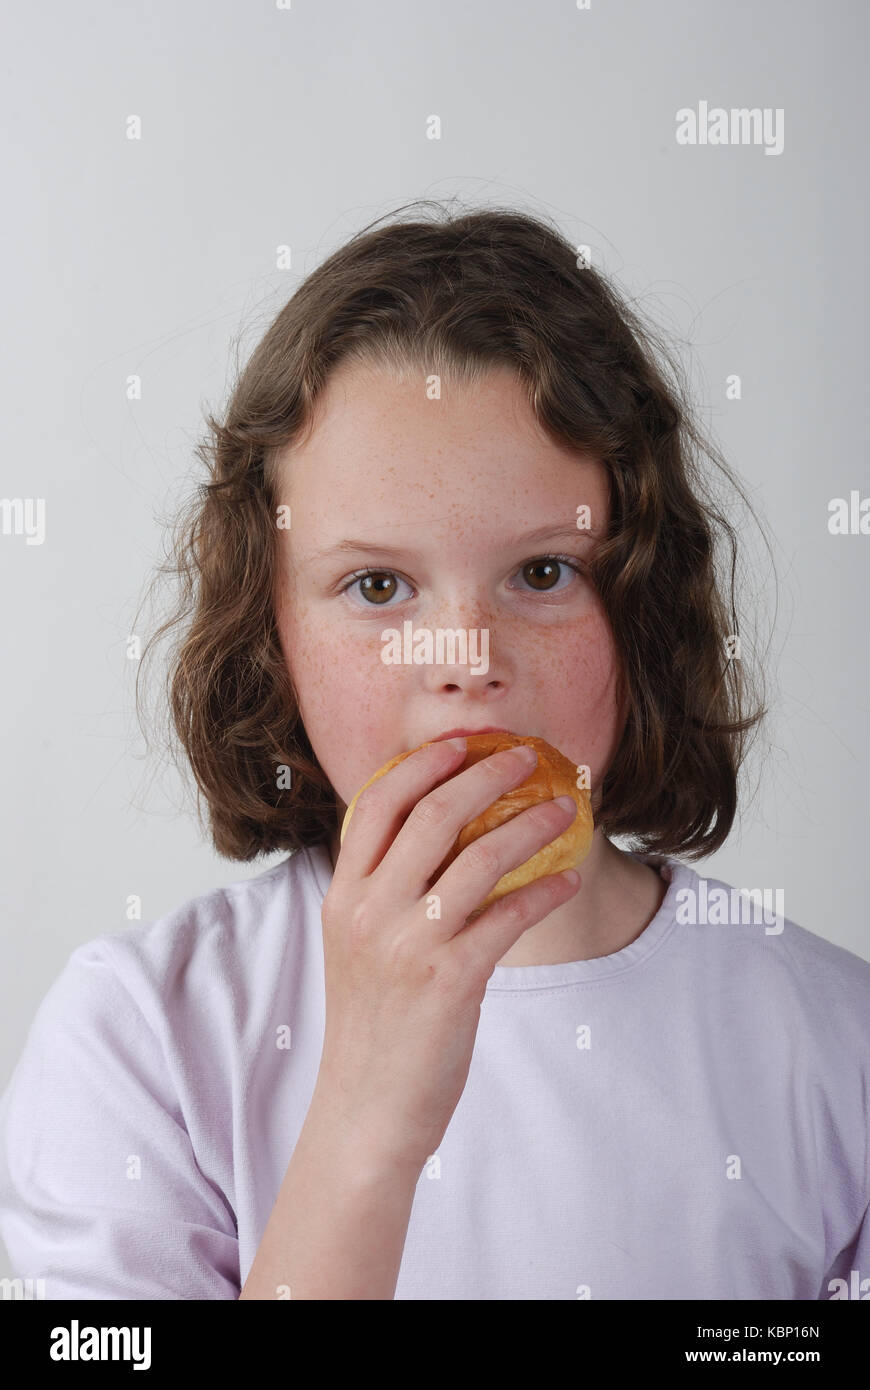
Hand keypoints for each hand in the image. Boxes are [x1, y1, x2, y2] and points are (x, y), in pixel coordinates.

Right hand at [313, 738, 580, 1175]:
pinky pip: (509, 916)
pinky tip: (567, 880)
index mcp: (343, 896)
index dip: (421, 764)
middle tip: (524, 758)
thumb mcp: (355, 946)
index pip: (376, 804)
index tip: (460, 743)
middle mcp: (370, 911)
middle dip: (485, 774)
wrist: (365, 1110)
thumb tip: (430, 837)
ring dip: (529, 824)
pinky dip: (545, 891)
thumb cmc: (370, 1026)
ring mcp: (409, 944)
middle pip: (433, 814)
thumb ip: (380, 890)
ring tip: (563, 809)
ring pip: (479, 856)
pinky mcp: (451, 980)